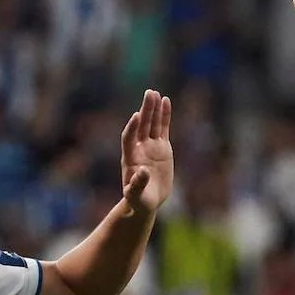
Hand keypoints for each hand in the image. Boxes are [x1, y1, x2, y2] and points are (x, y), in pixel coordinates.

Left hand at [120, 89, 173, 215]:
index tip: (136, 116)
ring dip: (153, 109)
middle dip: (145, 110)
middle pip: (141, 125)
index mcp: (130, 158)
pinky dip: (164, 116)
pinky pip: (162, 128)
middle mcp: (139, 148)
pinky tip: (166, 101)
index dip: (132, 128)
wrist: (147, 201)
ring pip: (152, 124)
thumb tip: (142, 171)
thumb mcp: (137, 196)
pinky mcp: (162, 147)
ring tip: (156, 94)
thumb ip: (137, 184)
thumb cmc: (139, 201)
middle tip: (149, 93)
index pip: (129, 138)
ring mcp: (150, 146)